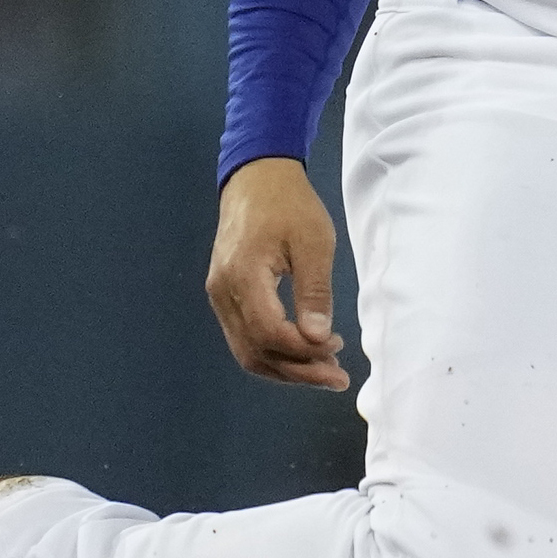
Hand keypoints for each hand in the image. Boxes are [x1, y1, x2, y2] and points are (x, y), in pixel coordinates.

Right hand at [207, 156, 349, 389]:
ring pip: (246, 350)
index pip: (269, 333)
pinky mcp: (225, 295)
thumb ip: (314, 291)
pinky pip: (244, 336)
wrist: (256, 180)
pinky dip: (273, 351)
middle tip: (337, 377)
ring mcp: (219, 295)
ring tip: (325, 369)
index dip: (303, 351)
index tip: (336, 349)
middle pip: (254, 351)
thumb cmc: (289, 205)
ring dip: (285, 366)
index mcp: (243, 276)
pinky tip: (304, 351)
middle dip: (297, 371)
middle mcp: (223, 292)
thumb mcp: (314, 241)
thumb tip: (319, 337)